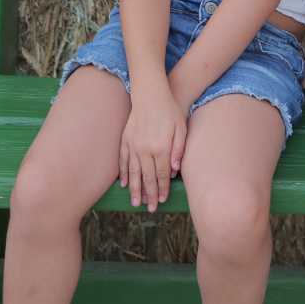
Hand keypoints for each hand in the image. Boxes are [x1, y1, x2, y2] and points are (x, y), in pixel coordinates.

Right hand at [119, 86, 187, 211]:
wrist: (150, 94)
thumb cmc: (170, 111)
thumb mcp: (181, 128)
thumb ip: (179, 149)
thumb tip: (176, 170)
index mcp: (160, 147)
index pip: (161, 174)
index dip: (162, 189)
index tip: (163, 200)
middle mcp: (144, 149)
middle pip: (147, 177)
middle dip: (149, 195)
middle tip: (150, 209)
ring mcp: (133, 145)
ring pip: (133, 172)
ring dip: (134, 189)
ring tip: (135, 203)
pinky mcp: (125, 140)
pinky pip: (123, 161)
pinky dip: (124, 173)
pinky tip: (124, 183)